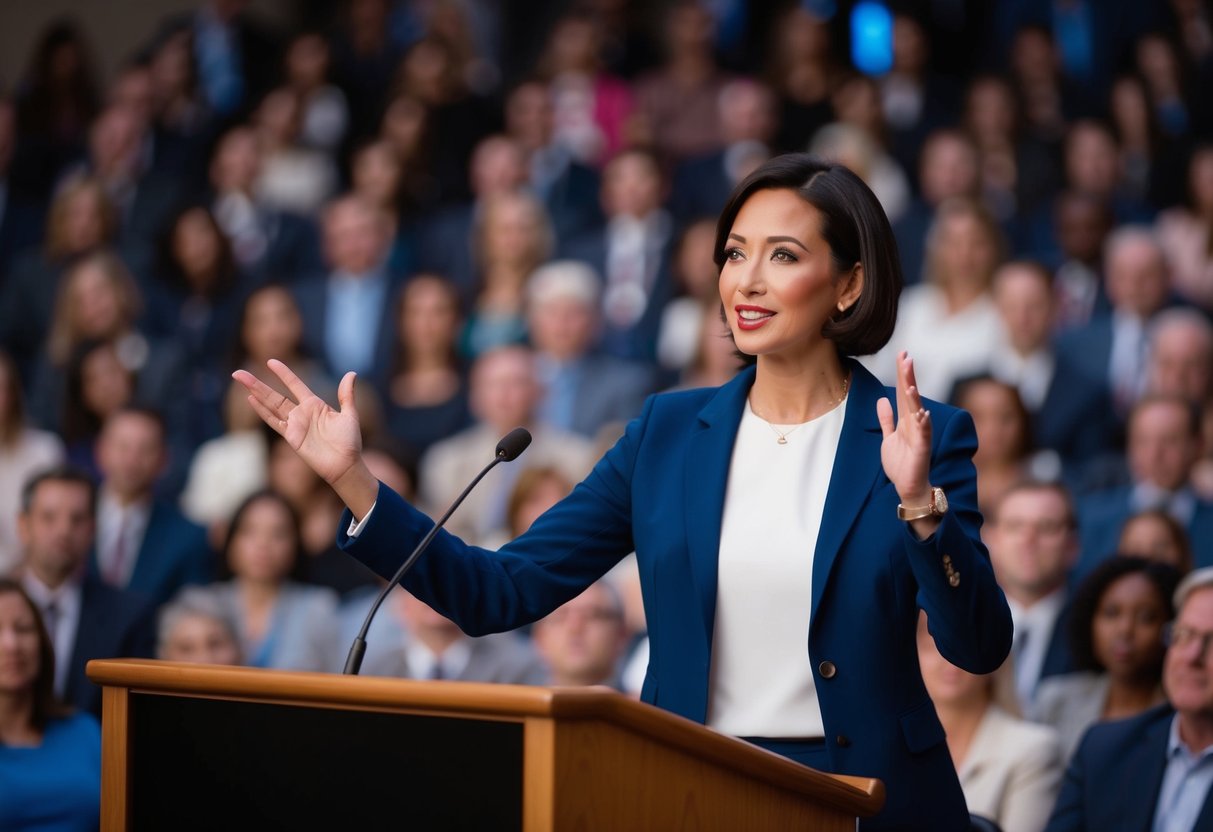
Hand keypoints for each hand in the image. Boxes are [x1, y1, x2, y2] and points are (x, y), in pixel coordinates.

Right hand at [232, 360, 377, 516]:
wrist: (345, 464)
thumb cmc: (350, 442)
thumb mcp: (350, 415)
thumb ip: (346, 395)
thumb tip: (351, 373)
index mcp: (315, 404)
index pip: (294, 384)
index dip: (283, 373)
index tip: (271, 361)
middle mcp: (301, 413)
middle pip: (274, 394)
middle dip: (257, 383)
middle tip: (239, 372)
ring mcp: (294, 425)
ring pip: (270, 405)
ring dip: (255, 393)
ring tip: (240, 380)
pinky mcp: (291, 437)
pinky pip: (274, 421)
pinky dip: (262, 411)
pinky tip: (251, 399)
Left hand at [876, 351, 931, 507]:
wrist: (908, 486)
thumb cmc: (901, 463)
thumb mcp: (888, 437)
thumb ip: (886, 419)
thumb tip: (882, 399)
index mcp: (905, 419)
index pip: (902, 391)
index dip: (901, 373)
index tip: (902, 354)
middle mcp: (914, 423)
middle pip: (910, 396)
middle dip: (908, 377)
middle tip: (906, 357)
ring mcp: (919, 434)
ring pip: (917, 411)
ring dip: (914, 398)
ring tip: (909, 383)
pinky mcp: (922, 448)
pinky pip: (923, 433)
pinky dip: (923, 423)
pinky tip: (921, 413)